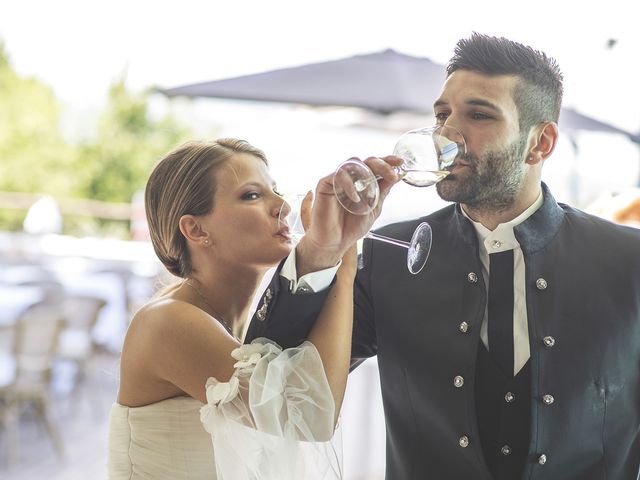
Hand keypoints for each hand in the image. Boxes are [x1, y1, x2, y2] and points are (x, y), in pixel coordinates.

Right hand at [296, 155, 401, 275]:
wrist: (335, 243)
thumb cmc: (351, 227)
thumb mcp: (374, 209)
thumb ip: (383, 191)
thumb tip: (396, 176)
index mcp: (361, 183)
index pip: (375, 166)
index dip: (387, 161)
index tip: (400, 162)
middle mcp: (350, 179)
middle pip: (366, 161)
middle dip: (381, 165)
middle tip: (391, 175)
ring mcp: (337, 181)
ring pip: (352, 163)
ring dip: (366, 172)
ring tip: (373, 187)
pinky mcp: (325, 185)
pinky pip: (338, 175)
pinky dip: (349, 184)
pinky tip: (355, 198)